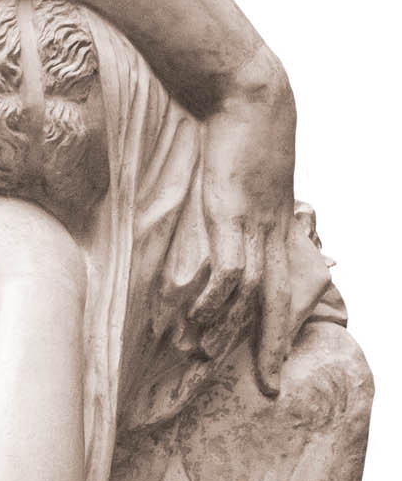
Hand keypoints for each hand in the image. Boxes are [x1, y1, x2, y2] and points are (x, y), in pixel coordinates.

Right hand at [166, 64, 298, 392]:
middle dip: (271, 349)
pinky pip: (229, 267)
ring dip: (234, 332)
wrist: (249, 90)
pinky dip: (216, 298)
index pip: (281, 287)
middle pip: (277, 303)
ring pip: (253, 293)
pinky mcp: (233, 212)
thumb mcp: (242, 172)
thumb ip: (231, 199)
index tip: (271, 361)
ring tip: (211, 363)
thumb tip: (216, 216)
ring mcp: (255, 224)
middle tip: (270, 390)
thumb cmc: (240, 125)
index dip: (276, 327)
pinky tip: (200, 321)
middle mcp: (272, 231)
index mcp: (275, 225)